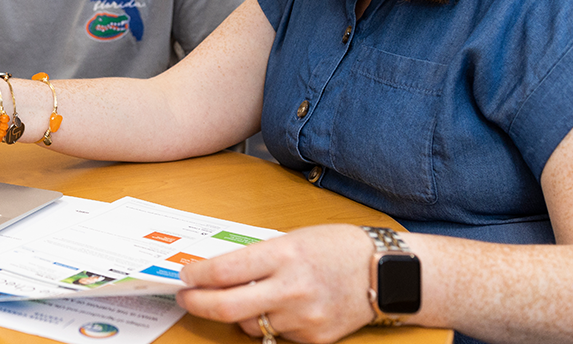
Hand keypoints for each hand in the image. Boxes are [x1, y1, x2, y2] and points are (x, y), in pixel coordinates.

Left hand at [176, 224, 374, 343]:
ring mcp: (303, 318)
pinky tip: (277, 308)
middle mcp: (291, 288)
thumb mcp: (294, 239)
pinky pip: (277, 335)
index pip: (225, 271)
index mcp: (285, 255)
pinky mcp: (315, 339)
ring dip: (236, 314)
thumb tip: (218, 272)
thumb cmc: (338, 247)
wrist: (387, 273)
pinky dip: (269, 323)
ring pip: (249, 325)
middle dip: (197, 303)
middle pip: (226, 307)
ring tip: (238, 299)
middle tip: (185, 297)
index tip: (185, 275)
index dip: (196, 276)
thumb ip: (259, 258)